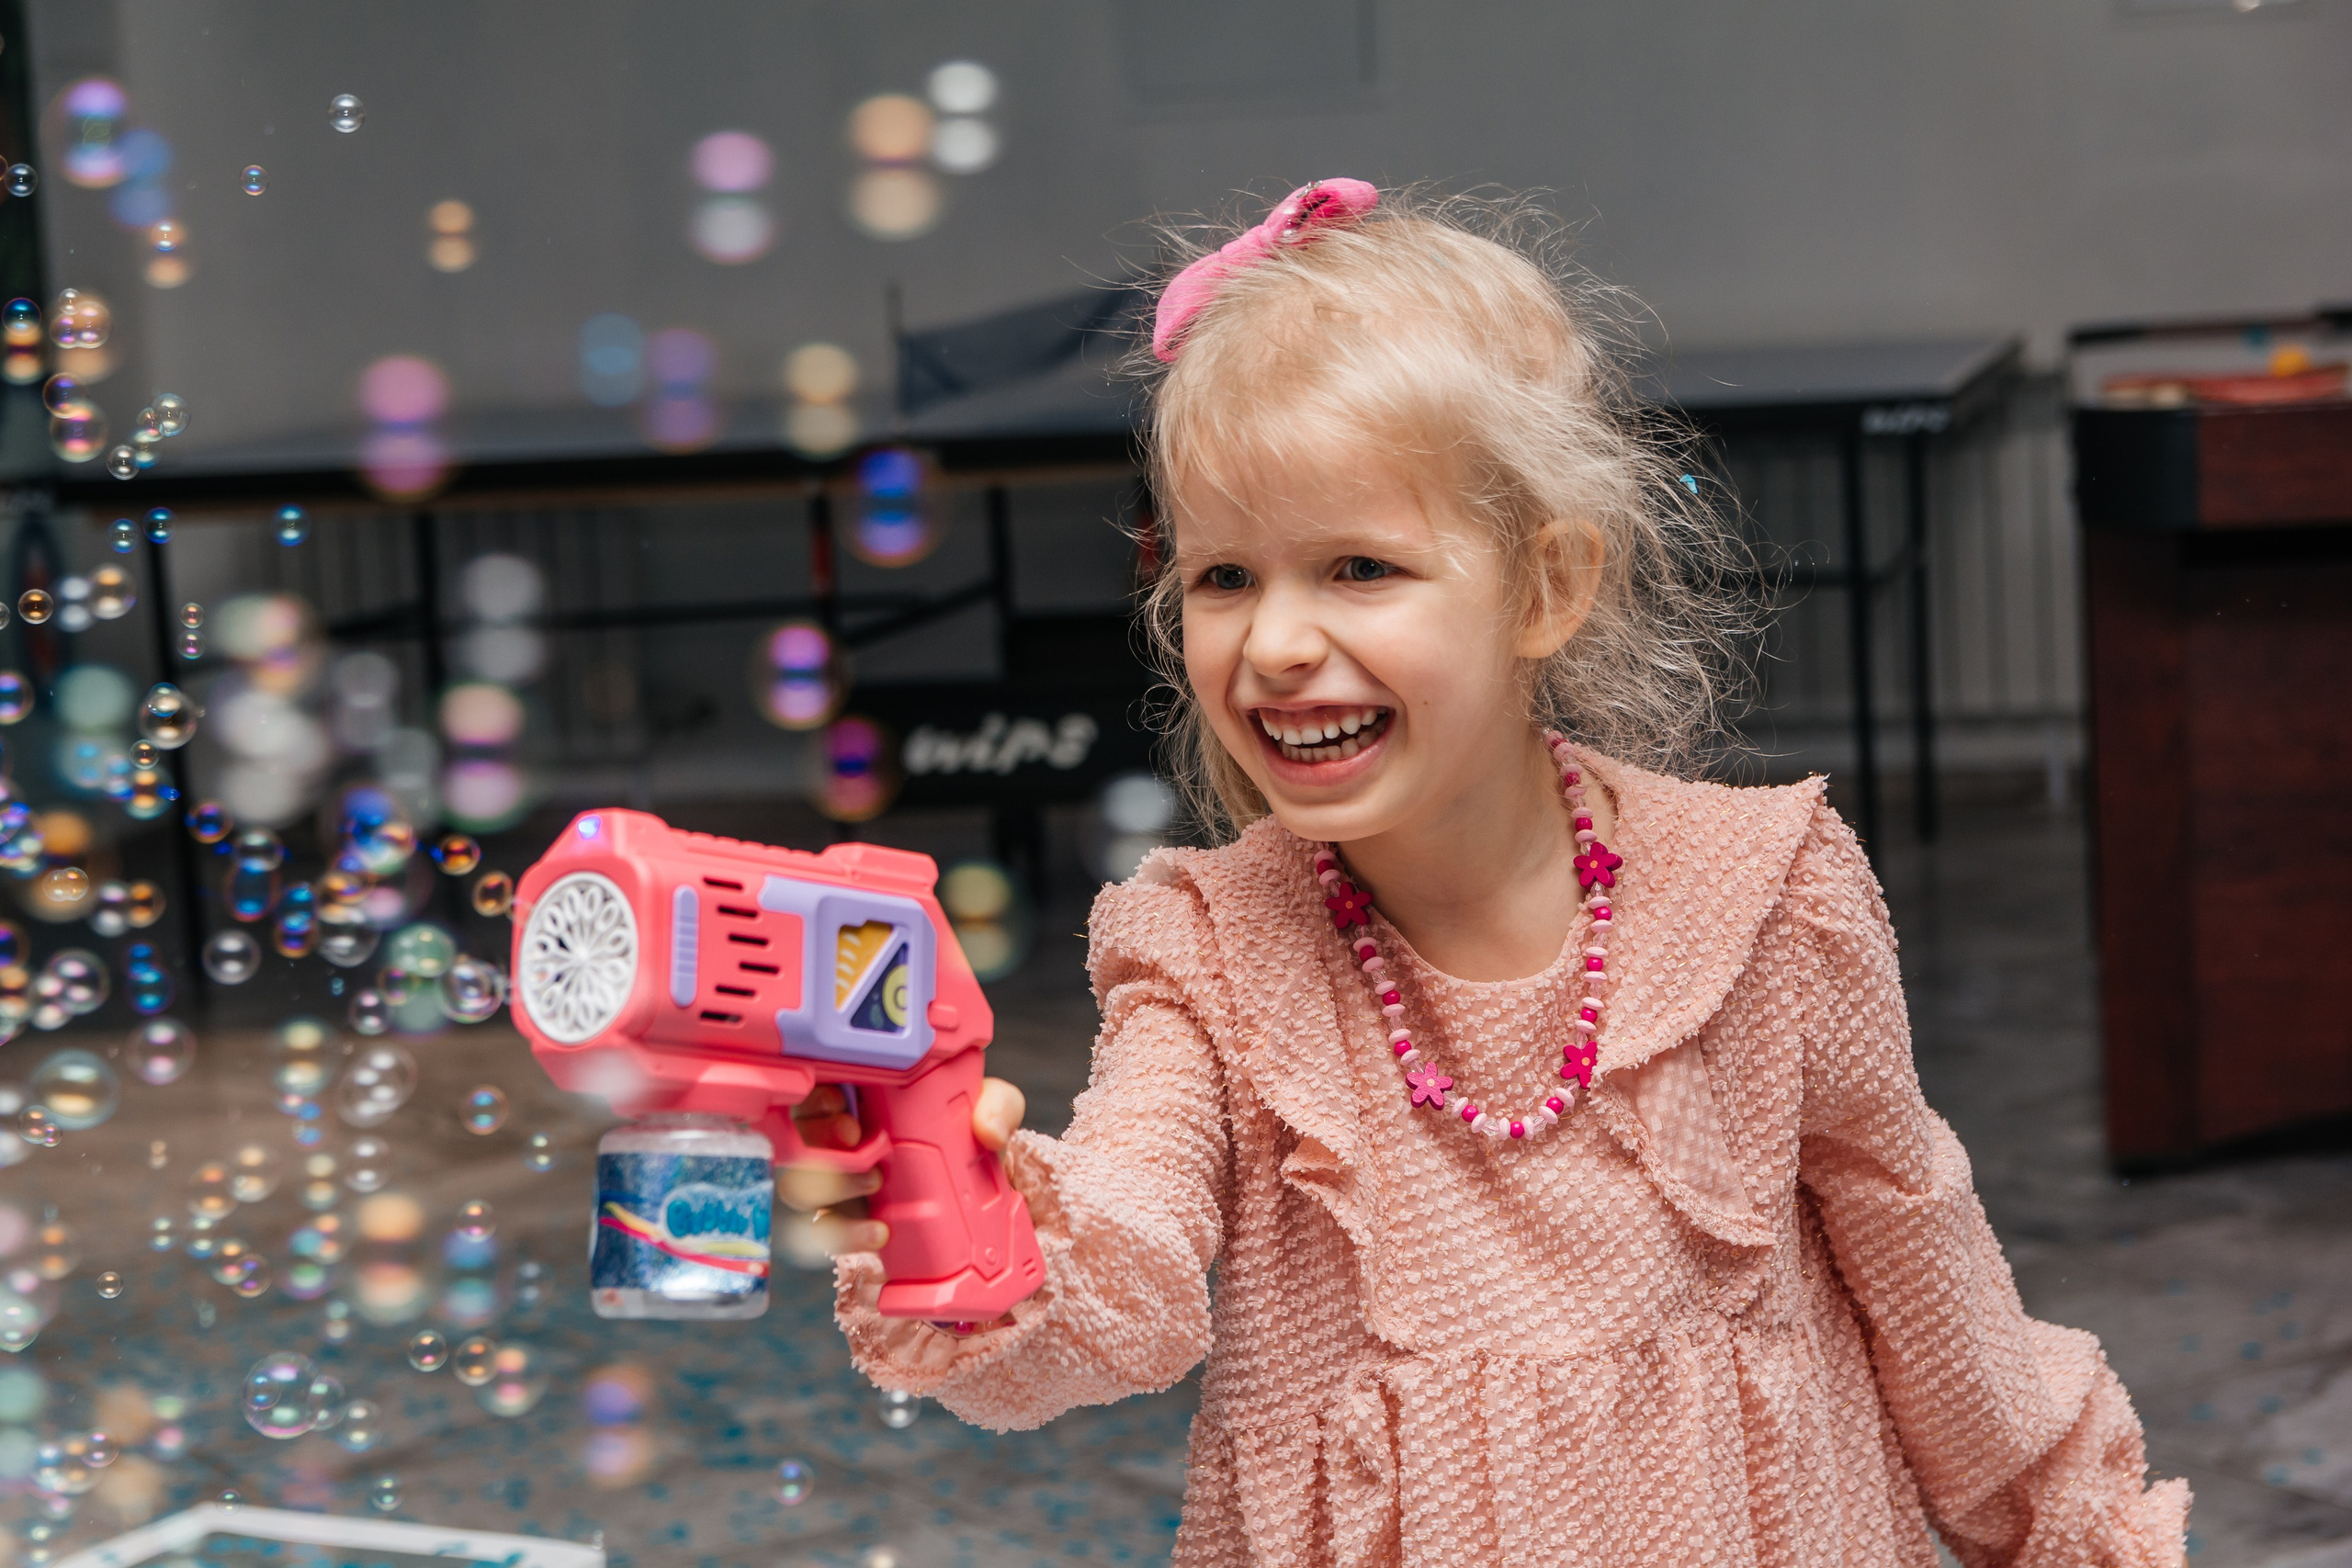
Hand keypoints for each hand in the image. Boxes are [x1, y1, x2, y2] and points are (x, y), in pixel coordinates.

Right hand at [776, 1078, 1026, 1256]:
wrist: (979, 1184)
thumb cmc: (969, 1129)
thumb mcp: (989, 1106)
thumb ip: (997, 1105)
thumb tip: (988, 1131)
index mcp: (865, 1094)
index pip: (817, 1088)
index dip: (816, 1098)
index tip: (842, 1104)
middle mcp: (841, 1134)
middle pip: (796, 1135)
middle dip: (816, 1140)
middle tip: (855, 1138)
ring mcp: (839, 1178)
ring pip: (800, 1185)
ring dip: (831, 1188)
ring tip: (875, 1185)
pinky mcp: (846, 1217)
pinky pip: (824, 1229)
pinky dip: (844, 1234)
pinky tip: (878, 1233)